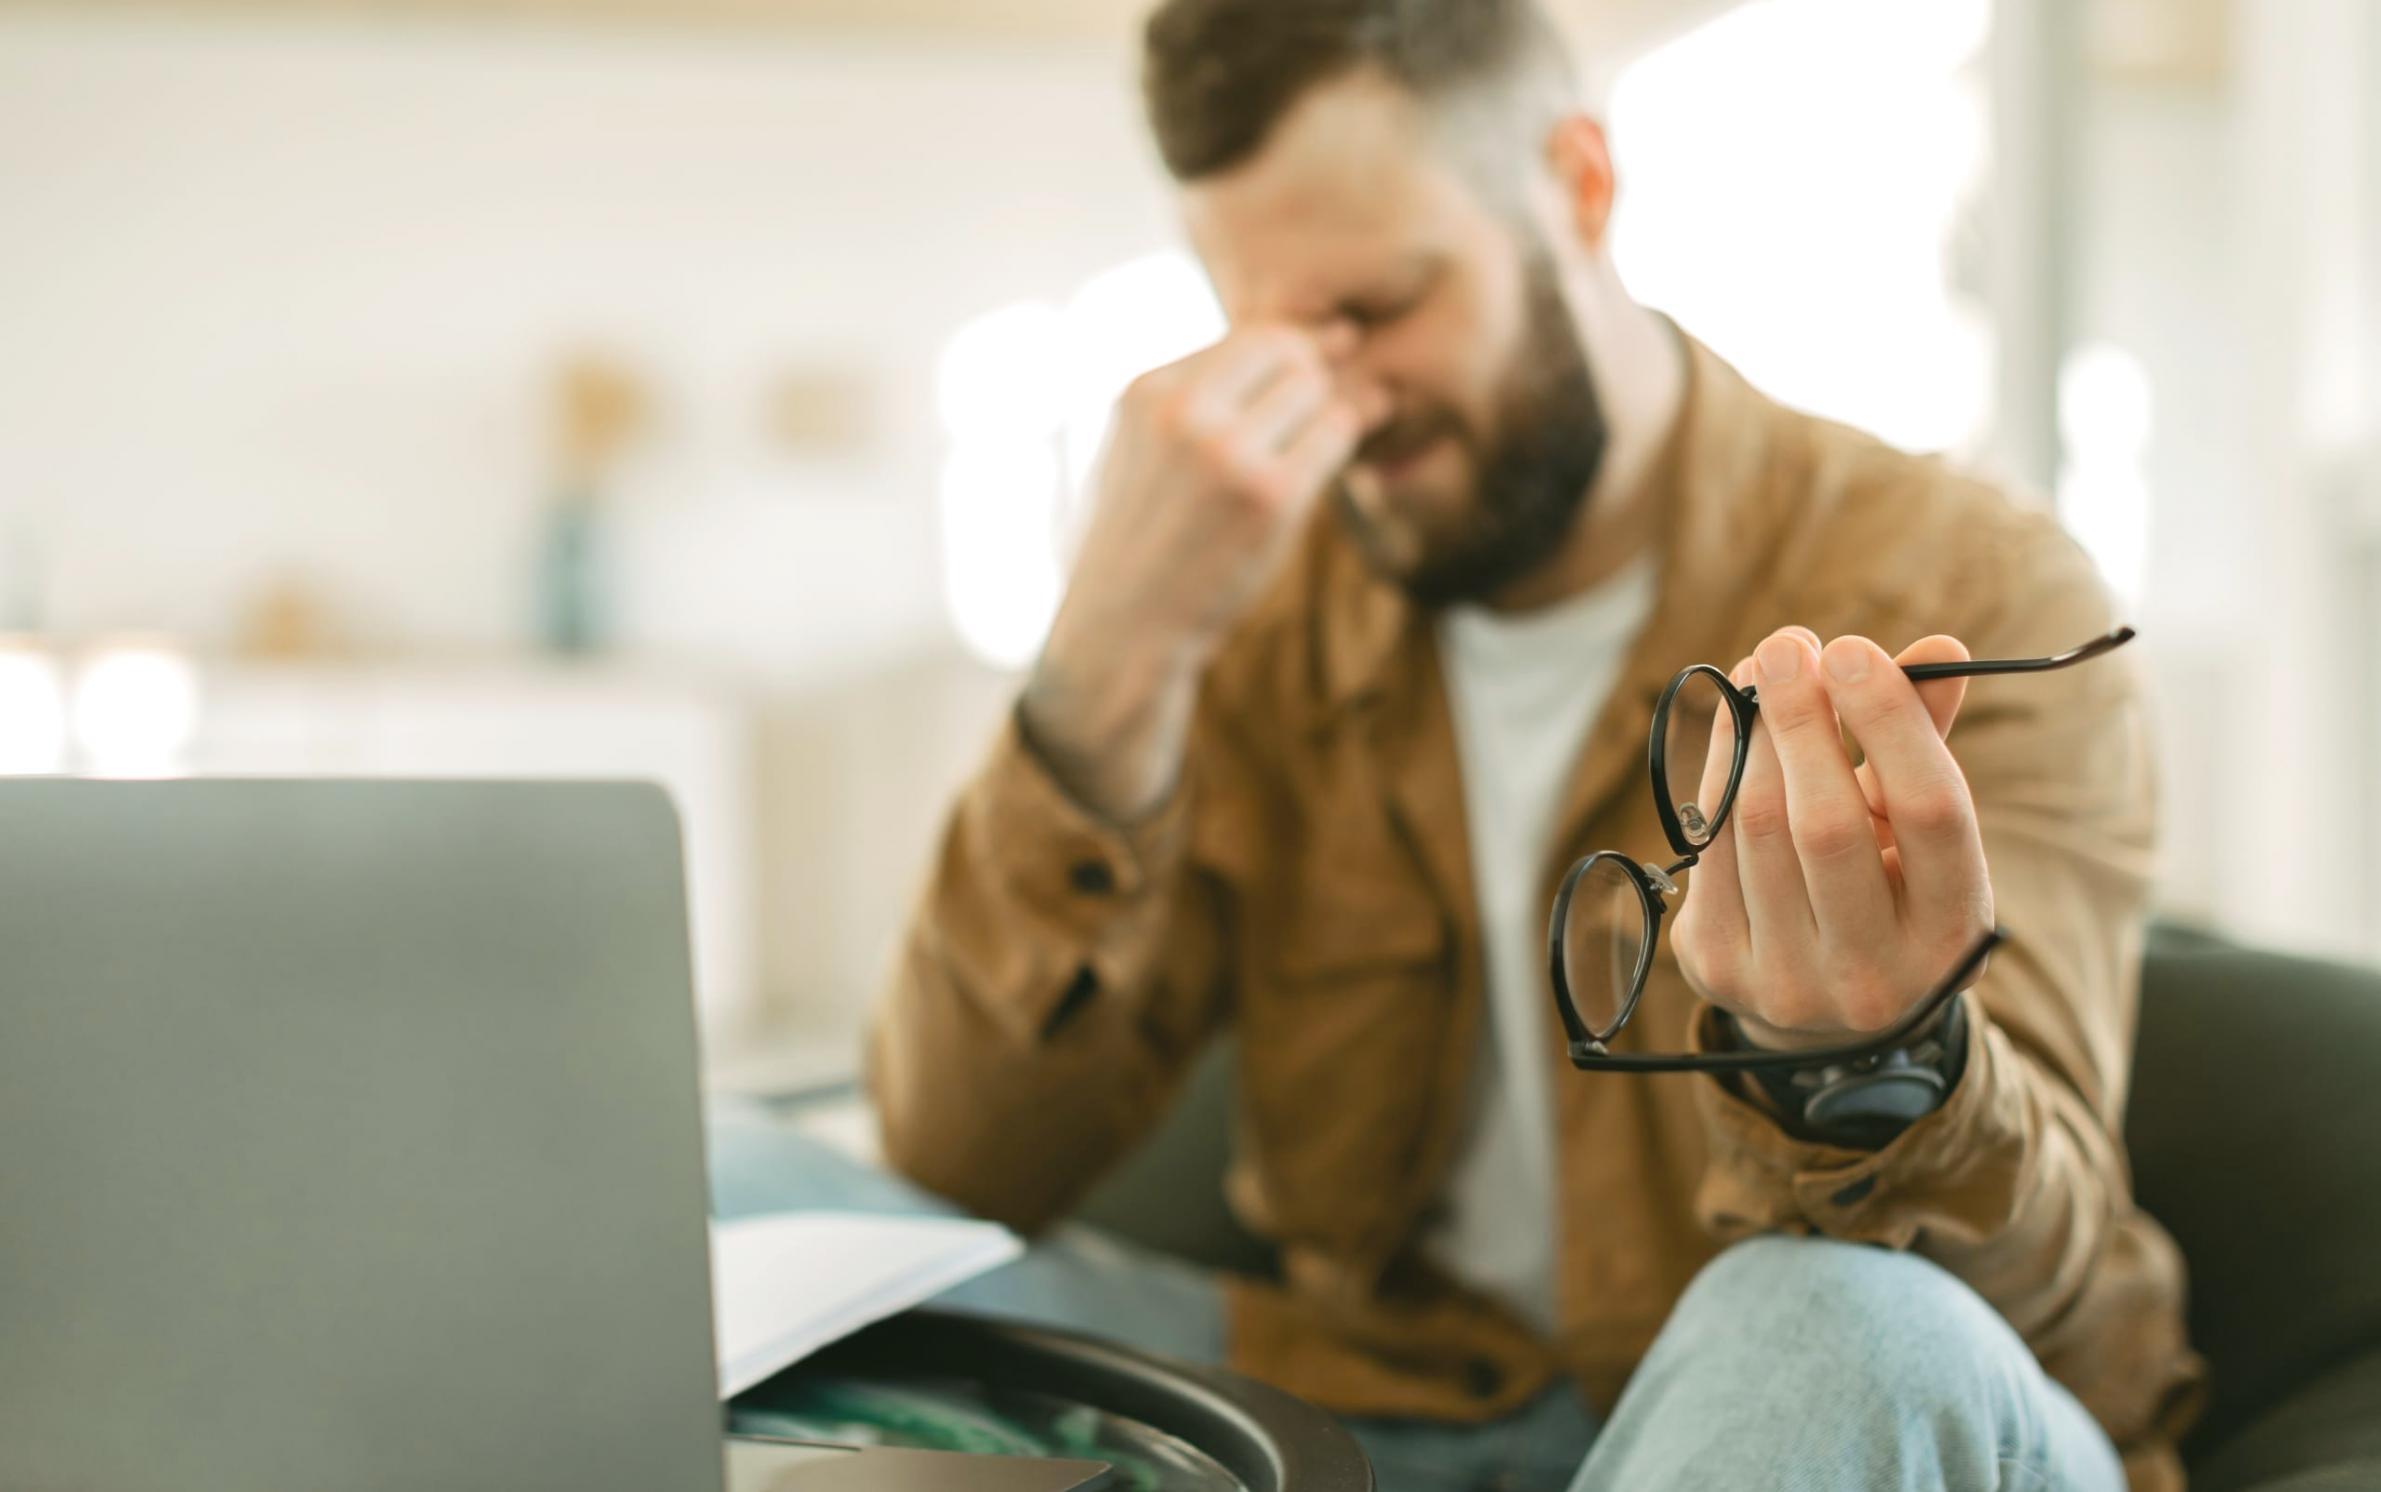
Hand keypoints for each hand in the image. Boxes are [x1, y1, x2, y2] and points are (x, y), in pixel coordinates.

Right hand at [1026, 323, 1385, 821]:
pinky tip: (1313, 481)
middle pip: (1291, 353)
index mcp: (1146, 390)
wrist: (1125, 629)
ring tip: (1297, 464)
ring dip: (1324, 422)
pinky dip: (1340, 451)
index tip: (1295, 401)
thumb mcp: (1148, 446)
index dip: (1289, 362)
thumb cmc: (1147, 536)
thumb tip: (1335, 335)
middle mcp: (1182, 412)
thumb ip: (1215, 390)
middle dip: (1310, 388)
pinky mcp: (1271, 497)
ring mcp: (1228, 453)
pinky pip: (1336, 436)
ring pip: (1317, 392)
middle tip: (1298, 439)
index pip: (1251, 336)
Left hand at [1668, 627, 1994, 1049]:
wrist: (1819, 1002)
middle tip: (1788, 646)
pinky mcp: (1717, 967)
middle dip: (1802, 721)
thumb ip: (1926, 741)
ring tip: (1761, 671)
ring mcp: (1788, 982)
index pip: (1931, 813)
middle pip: (1827, 824)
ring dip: (1753, 735)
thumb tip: (1938, 651)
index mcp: (1951, 936)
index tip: (1855, 650)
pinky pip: (1706, 843)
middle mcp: (1873, 975)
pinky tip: (1734, 725)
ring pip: (1756, 827)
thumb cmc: (1884, 886)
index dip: (1891, 723)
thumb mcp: (1918, 830)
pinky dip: (1718, 769)